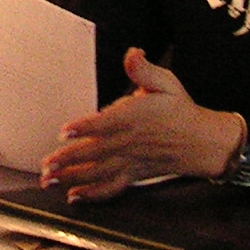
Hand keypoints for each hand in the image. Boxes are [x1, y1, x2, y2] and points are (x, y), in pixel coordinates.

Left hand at [37, 48, 243, 199]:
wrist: (203, 141)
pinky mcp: (133, 175)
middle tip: (46, 164)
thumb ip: (144, 70)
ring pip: (98, 172)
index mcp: (135, 118)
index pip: (106, 123)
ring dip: (72, 178)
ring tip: (50, 181)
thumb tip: (133, 53)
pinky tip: (74, 196)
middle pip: (95, 152)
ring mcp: (131, 162)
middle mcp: (130, 142)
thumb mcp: (166, 83)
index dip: (84, 127)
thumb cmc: (180, 109)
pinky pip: (111, 188)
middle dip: (69, 159)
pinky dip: (93, 194)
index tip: (64, 131)